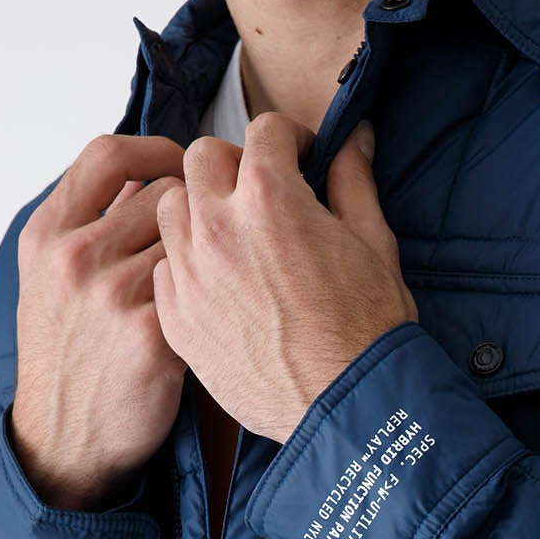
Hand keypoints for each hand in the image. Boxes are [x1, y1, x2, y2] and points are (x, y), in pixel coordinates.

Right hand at [10, 133, 191, 509]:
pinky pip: (205, 290)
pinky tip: (222, 315)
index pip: (107, 155)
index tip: (183, 161)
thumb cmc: (69, 361)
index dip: (156, 149)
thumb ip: (91, 229)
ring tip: (219, 281)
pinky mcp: (153, 336)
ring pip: (192, 240)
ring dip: (214, 256)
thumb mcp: (52, 284)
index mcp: (47, 235)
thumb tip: (145, 180)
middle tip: (218, 232)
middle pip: (163, 193)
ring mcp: (112, 295)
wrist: (64, 440)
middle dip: (199, 209)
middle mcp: (75, 258)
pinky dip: (219, 298)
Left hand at [150, 114, 417, 444]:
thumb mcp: (375, 246)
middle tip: (260, 195)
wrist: (345, 408)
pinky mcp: (177, 318)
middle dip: (235, 166)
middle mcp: (218, 227)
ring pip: (170, 207)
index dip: (291, 140)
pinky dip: (186, 265)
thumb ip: (354, 184)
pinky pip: (164, 267)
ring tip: (231, 237)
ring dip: (198, 210)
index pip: (265, 130)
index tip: (299, 159)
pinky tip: (219, 284)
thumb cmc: (366, 334)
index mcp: (270, 197)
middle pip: (203, 158)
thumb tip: (352, 141)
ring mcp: (190, 274)